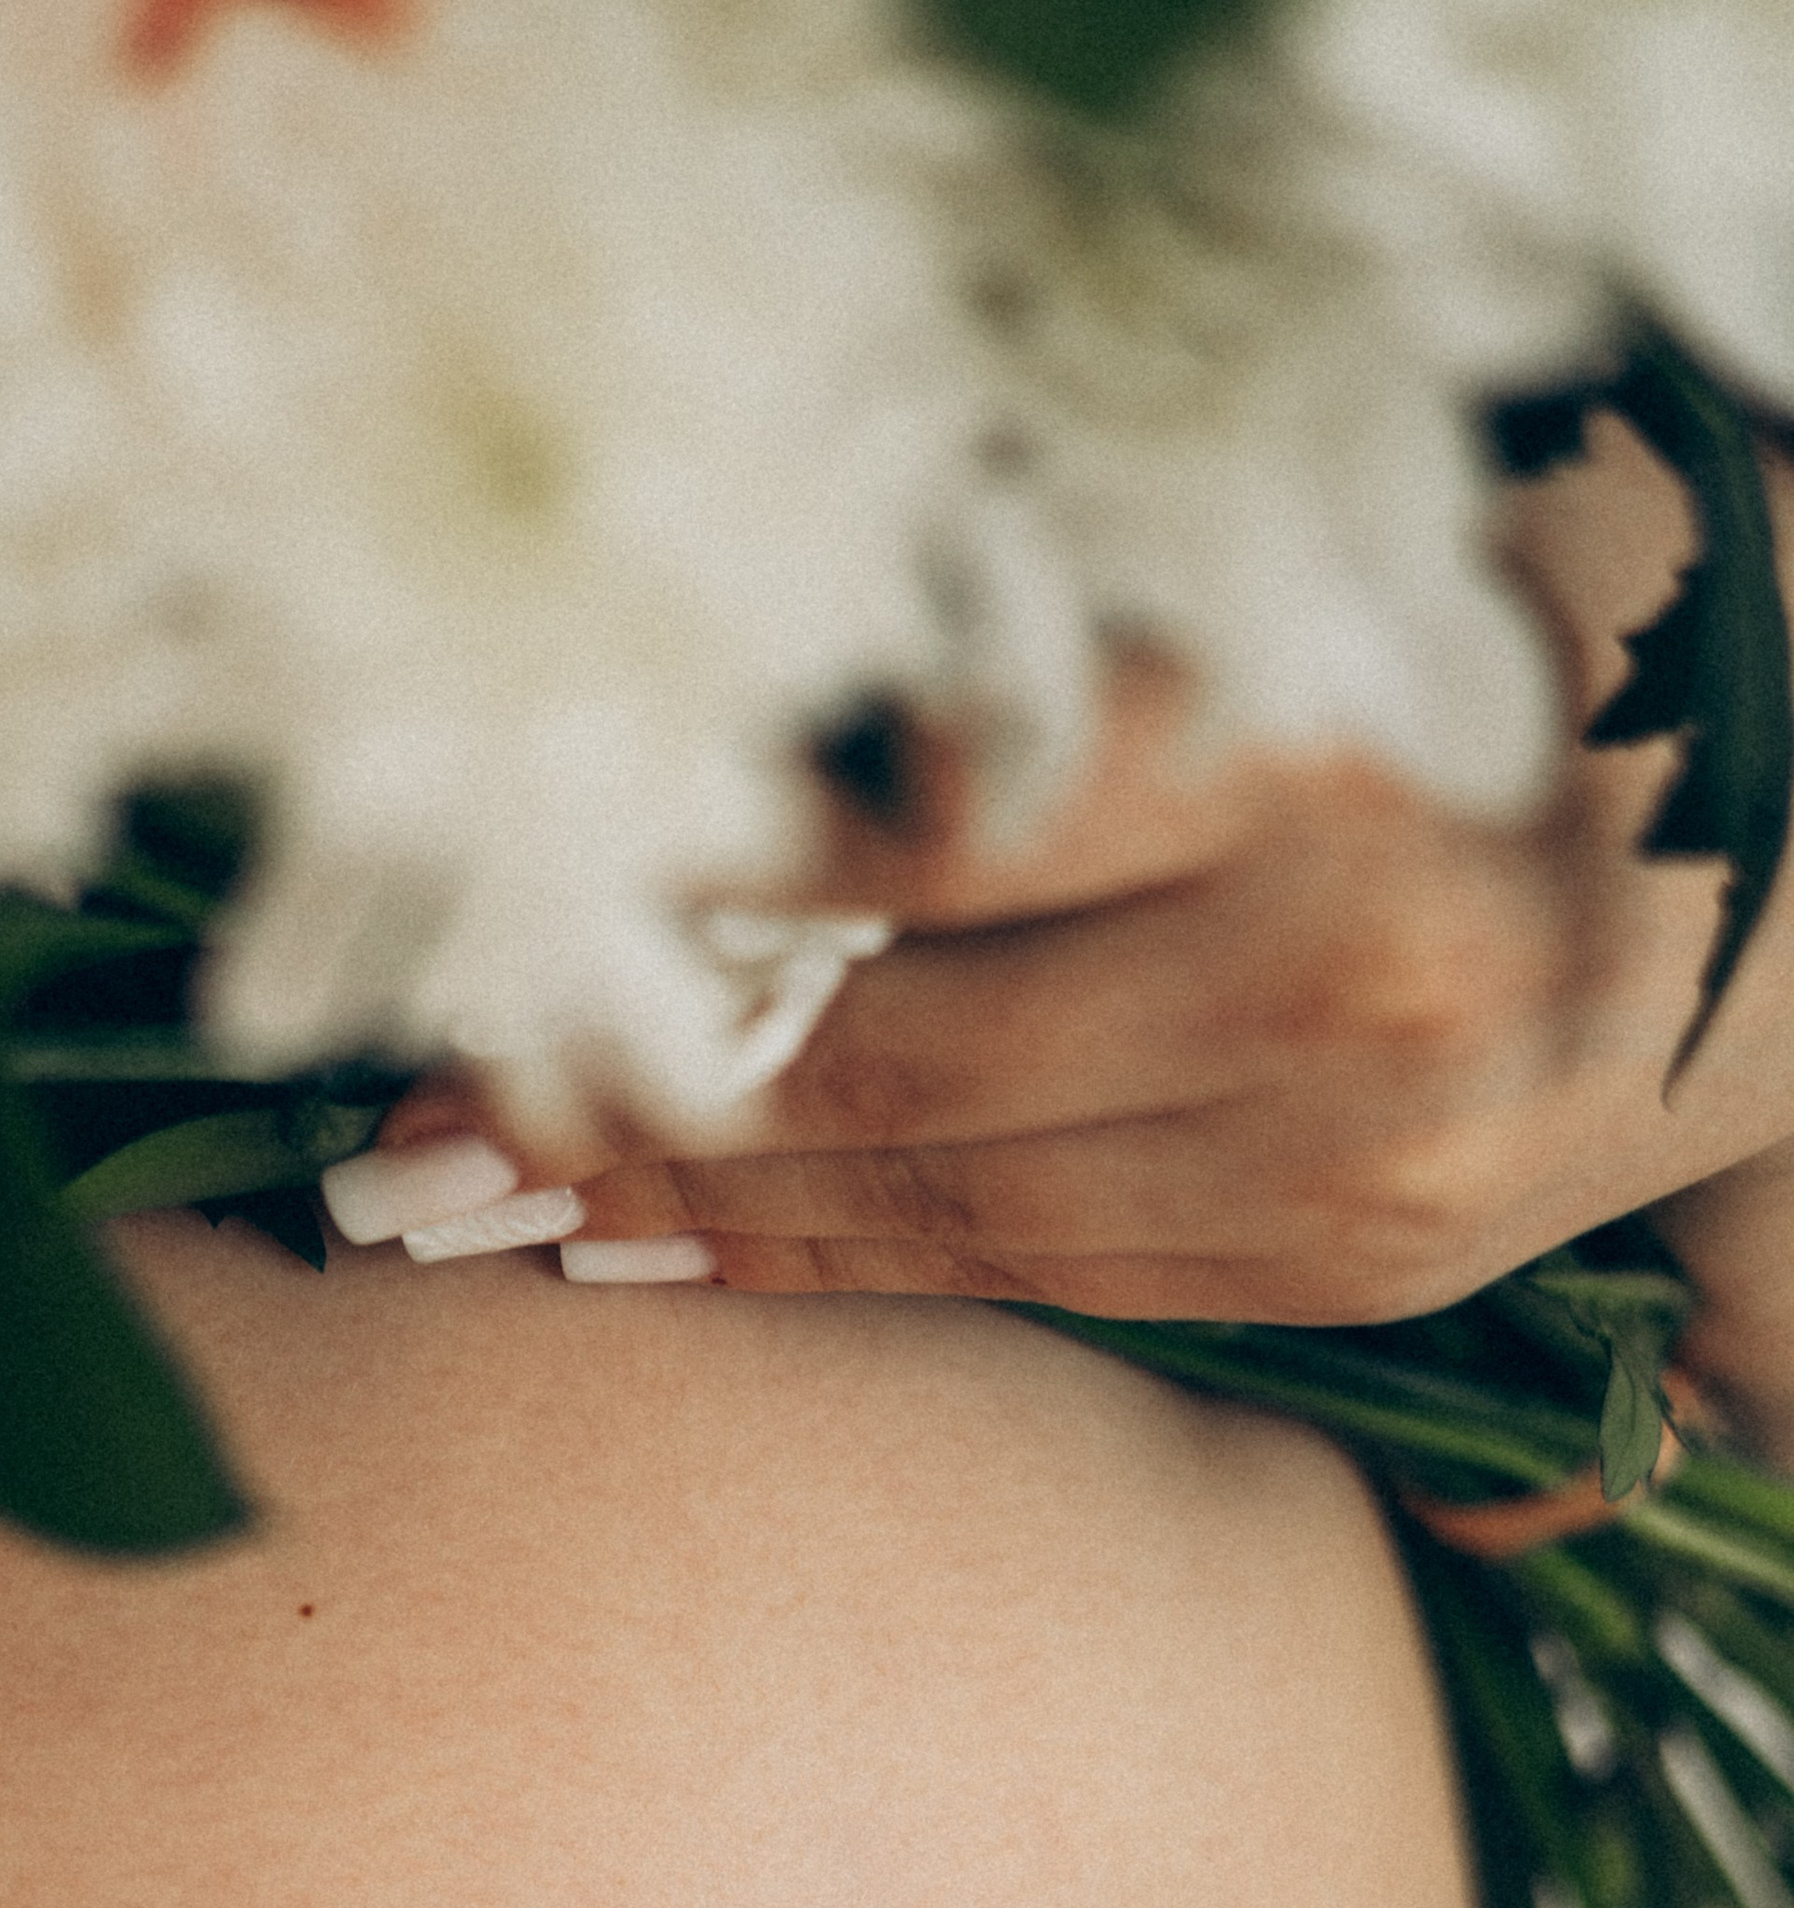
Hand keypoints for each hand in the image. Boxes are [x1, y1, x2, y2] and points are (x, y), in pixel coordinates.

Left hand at [373, 417, 1793, 1330]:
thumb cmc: (1527, 653)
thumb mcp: (1289, 601)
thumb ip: (1039, 711)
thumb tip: (715, 813)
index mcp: (1296, 767)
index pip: (886, 861)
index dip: (653, 923)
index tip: (466, 951)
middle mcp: (1329, 984)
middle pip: (877, 1065)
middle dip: (615, 1111)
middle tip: (410, 1147)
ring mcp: (1347, 1158)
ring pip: (936, 1202)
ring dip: (688, 1220)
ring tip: (493, 1222)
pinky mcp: (1356, 1260)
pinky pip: (1040, 1276)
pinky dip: (842, 1273)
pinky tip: (687, 1266)